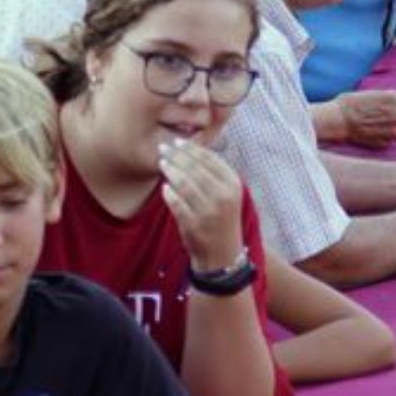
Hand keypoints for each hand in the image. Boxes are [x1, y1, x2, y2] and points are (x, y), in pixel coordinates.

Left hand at [158, 140, 244, 269]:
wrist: (223, 253)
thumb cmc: (223, 218)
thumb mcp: (228, 194)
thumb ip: (215, 174)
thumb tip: (191, 149)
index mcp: (233, 185)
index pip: (210, 159)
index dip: (192, 148)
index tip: (177, 142)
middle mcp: (223, 196)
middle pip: (195, 168)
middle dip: (177, 155)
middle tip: (163, 148)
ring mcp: (208, 212)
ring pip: (184, 183)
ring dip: (171, 171)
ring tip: (162, 164)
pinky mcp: (194, 225)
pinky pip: (176, 204)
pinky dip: (168, 194)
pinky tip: (164, 188)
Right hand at [338, 90, 395, 148]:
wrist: (339, 119)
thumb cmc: (350, 104)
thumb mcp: (373, 94)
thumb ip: (388, 100)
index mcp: (394, 99)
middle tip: (389, 119)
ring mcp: (393, 131)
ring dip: (395, 131)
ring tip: (380, 128)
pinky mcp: (385, 142)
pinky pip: (391, 142)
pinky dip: (386, 139)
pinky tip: (374, 134)